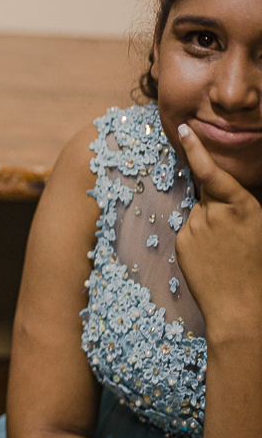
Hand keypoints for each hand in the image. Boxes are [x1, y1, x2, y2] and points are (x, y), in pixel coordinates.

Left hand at [175, 123, 261, 340]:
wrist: (243, 307)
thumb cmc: (256, 267)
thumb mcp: (256, 227)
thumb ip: (235, 207)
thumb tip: (215, 197)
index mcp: (244, 206)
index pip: (213, 172)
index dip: (196, 149)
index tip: (184, 130)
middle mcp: (216, 213)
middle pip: (206, 193)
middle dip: (215, 202)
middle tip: (231, 235)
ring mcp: (196, 227)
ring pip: (198, 214)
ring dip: (207, 224)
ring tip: (224, 252)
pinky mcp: (183, 242)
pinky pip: (189, 230)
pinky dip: (198, 239)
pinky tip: (211, 258)